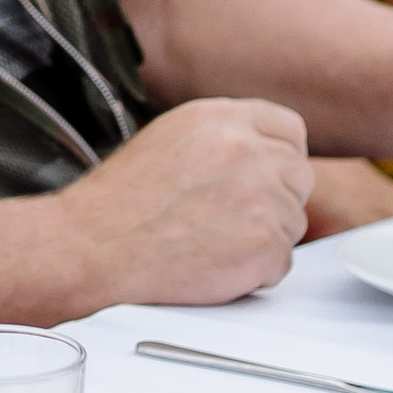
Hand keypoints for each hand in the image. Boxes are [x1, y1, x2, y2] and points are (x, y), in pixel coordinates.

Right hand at [53, 98, 312, 305]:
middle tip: (234, 218)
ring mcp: (261, 198)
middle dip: (276, 198)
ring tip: (212, 242)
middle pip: (299, 175)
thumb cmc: (120, 201)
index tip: (266, 177)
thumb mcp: (171, 137)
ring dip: (264, 238)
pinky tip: (215, 265)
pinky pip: (282, 263)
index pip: (289, 129)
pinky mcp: (264, 246)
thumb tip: (262, 151)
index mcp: (222, 118)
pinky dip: (255, 273)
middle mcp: (248, 151)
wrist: (93, 246)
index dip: (280, 157)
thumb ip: (224, 136)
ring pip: (293, 222)